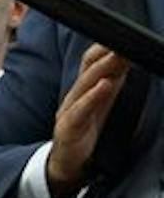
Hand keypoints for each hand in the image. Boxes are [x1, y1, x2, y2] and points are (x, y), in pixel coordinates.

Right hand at [45, 43, 129, 197]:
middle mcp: (75, 96)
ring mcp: (69, 111)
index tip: (125, 34)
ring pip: (84, 85)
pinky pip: (79, 110)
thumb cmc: (87, 130)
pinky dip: (92, 97)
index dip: (106, 47)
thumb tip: (129, 57)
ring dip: (101, 69)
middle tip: (123, 40)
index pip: (92, 60)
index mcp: (86, 89)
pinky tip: (104, 85)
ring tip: (116, 56)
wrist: (68, 163)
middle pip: (89, 69)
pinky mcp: (68, 129)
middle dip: (106, 53)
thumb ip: (114, 78)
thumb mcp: (103, 101)